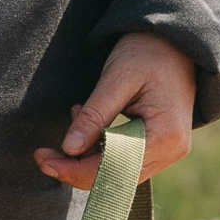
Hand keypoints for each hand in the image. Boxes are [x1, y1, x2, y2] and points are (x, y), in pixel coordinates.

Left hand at [37, 29, 196, 186]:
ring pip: (118, 173)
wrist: (177, 42)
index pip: (113, 167)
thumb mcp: (117, 79)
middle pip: (115, 177)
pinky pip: (125, 161)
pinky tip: (88, 125)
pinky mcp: (160, 147)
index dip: (73, 168)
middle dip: (75, 168)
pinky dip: (100, 150)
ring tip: (73, 117)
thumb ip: (94, 115)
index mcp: (165, 135)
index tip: (42, 158)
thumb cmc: (149, 53)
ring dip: (86, 158)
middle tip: (42, 154)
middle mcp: (171, 151)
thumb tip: (68, 149)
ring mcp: (168, 151)